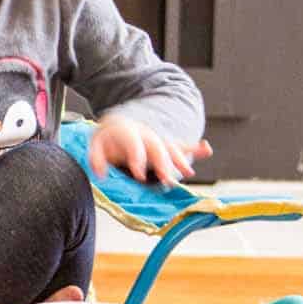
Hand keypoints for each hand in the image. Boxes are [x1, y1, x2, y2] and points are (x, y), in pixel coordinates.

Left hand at [88, 114, 211, 187]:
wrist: (118, 123)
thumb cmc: (108, 138)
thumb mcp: (96, 144)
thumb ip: (95, 158)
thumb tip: (100, 173)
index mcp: (128, 132)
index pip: (133, 144)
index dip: (136, 159)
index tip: (138, 174)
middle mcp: (145, 134)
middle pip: (156, 147)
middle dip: (163, 163)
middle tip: (167, 179)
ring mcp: (157, 139)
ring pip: (171, 148)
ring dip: (180, 160)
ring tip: (188, 172)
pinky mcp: (166, 145)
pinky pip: (182, 146)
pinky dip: (195, 148)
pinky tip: (206, 150)